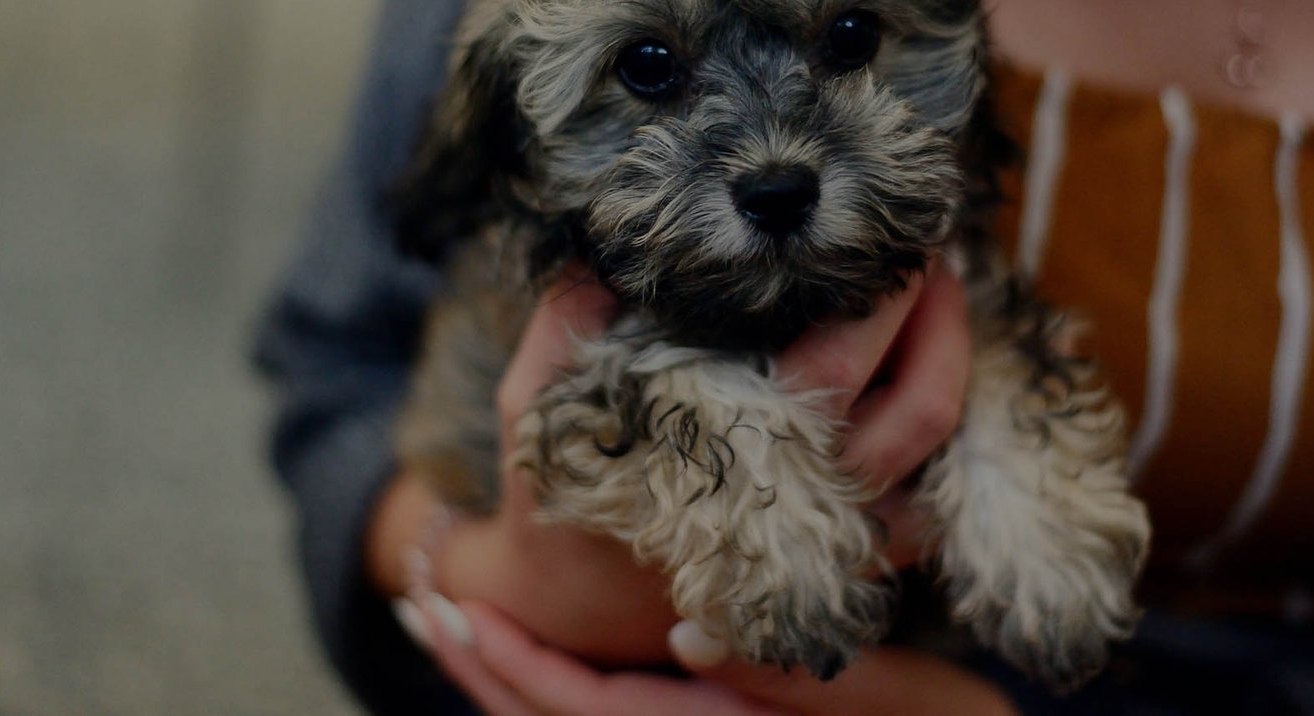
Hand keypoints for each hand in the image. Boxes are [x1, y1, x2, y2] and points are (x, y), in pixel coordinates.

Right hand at [370, 260, 973, 667]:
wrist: (574, 610)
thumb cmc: (559, 499)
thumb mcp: (535, 405)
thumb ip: (565, 322)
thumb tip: (603, 245)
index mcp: (736, 452)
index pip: (839, 361)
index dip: (884, 295)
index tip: (887, 229)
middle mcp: (806, 500)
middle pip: (918, 400)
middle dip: (936, 308)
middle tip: (926, 241)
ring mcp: (841, 537)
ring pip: (937, 444)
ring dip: (954, 355)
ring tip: (940, 285)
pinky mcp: (858, 560)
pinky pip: (934, 490)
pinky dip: (947, 424)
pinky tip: (929, 360)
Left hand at [397, 599, 1016, 715]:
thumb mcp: (888, 700)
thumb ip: (787, 678)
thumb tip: (684, 637)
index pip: (586, 714)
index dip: (513, 664)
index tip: (456, 611)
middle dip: (485, 671)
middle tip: (425, 608)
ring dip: (511, 680)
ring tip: (460, 628)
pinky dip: (564, 690)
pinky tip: (550, 658)